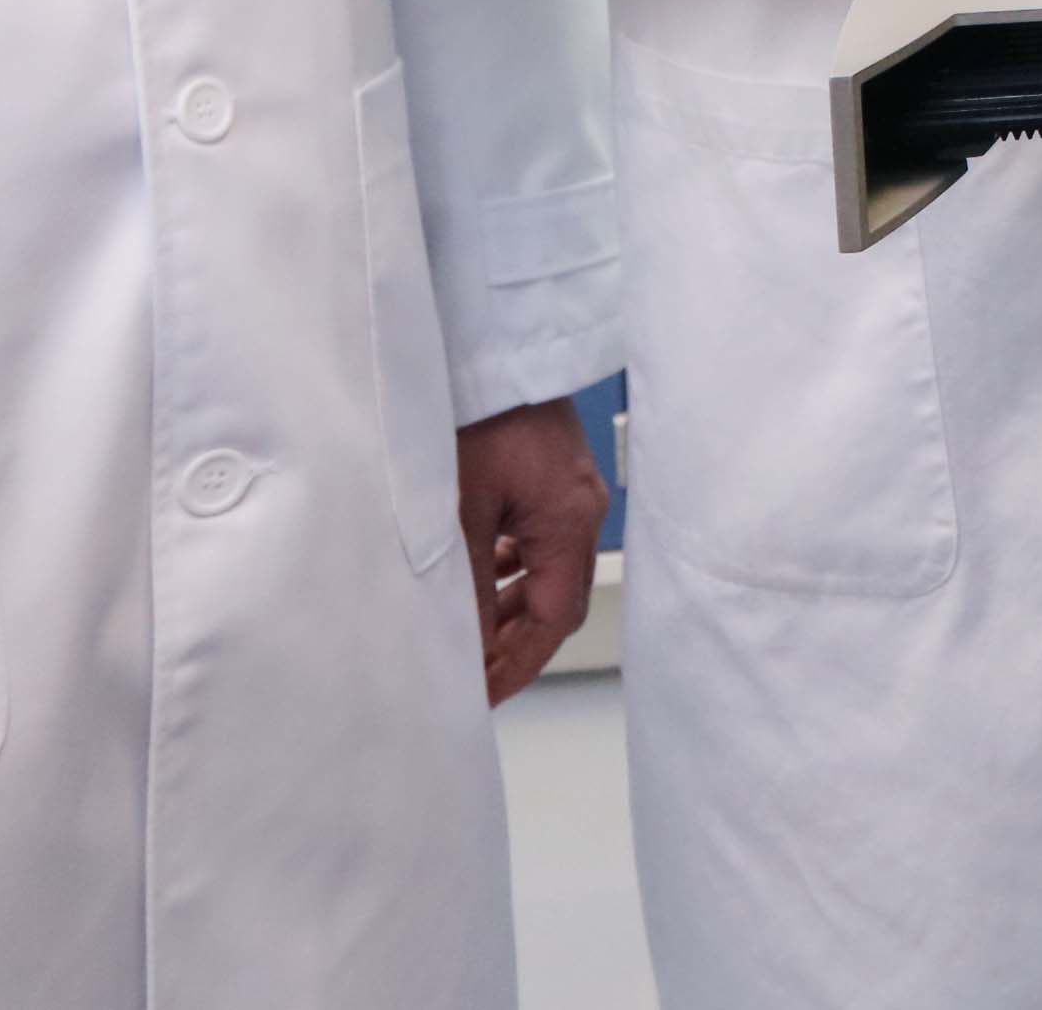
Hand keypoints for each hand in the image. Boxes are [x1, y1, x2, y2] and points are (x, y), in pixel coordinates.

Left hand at [456, 397, 610, 701]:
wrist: (491, 342)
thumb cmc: (477, 415)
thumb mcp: (460, 511)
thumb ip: (465, 586)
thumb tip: (463, 650)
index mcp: (569, 522)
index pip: (552, 620)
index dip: (516, 665)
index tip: (479, 698)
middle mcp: (581, 508)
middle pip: (556, 599)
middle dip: (514, 643)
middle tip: (471, 678)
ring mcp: (570, 487)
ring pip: (548, 569)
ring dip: (512, 606)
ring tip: (470, 636)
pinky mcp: (552, 470)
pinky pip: (540, 536)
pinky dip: (514, 567)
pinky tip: (483, 574)